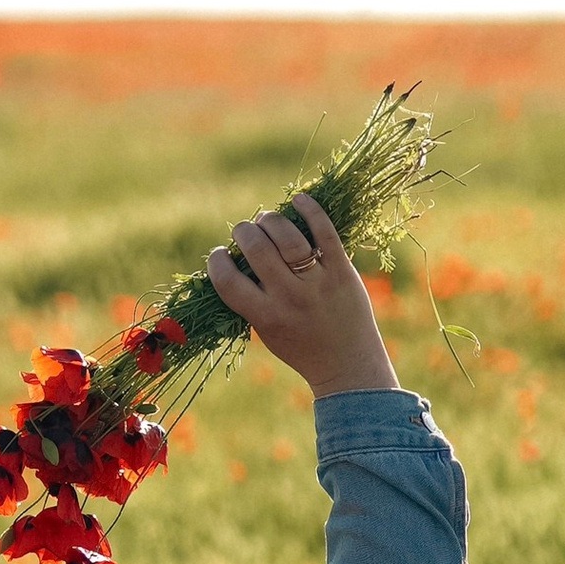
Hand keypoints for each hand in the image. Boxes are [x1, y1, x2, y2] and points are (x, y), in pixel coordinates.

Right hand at [206, 191, 399, 396]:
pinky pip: (325, 232)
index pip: (227, 281)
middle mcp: (290, 298)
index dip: (217, 261)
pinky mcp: (342, 271)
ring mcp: (317, 283)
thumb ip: (250, 299)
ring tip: (267, 220)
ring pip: (288, 237)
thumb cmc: (301, 346)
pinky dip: (310, 210)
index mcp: (265, 316)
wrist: (348, 364)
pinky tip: (299, 199)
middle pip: (257, 249)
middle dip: (244, 231)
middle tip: (246, 232)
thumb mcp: (266, 330)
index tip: (220, 254)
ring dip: (270, 219)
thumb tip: (235, 257)